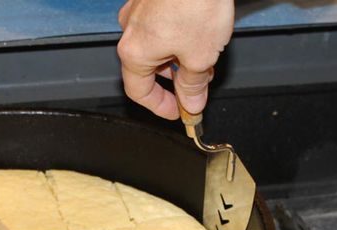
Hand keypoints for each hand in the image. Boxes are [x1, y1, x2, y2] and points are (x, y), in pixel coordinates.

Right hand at [117, 0, 233, 118]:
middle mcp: (130, 31)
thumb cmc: (196, 2)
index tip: (179, 112)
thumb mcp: (201, 56)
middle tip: (198, 87)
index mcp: (134, 53)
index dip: (160, 107)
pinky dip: (178, 37)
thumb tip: (191, 103)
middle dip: (174, 81)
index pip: (139, 93)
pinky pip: (161, 26)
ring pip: (156, 46)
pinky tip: (200, 33)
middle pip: (148, 69)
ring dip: (178, 58)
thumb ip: (193, 85)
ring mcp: (139, 10)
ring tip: (205, 56)